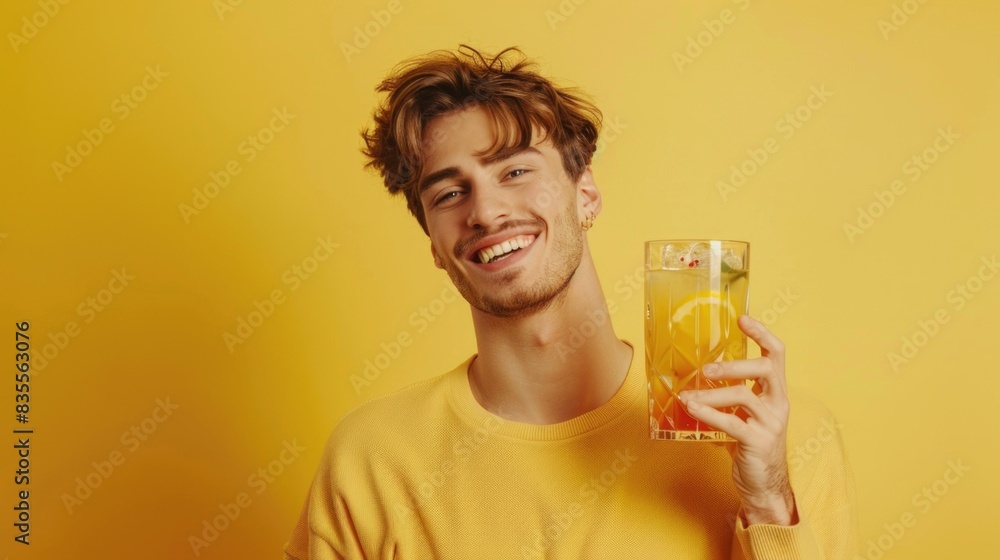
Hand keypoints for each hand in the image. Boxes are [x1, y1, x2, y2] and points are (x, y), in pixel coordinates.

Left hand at [677, 315, 796, 525]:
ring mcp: (771, 422)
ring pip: (744, 396)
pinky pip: (732, 423)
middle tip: (706, 370)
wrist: (763, 483)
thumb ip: (729, 393)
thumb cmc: (749, 443)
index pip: (776, 354)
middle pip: (766, 369)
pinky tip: (690, 409)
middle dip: (735, 365)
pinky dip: (708, 414)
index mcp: (775, 391)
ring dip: (712, 394)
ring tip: (687, 395)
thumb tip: (694, 372)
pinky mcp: (759, 442)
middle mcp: (778, 403)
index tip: (742, 318)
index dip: (762, 333)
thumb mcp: (743, 413)